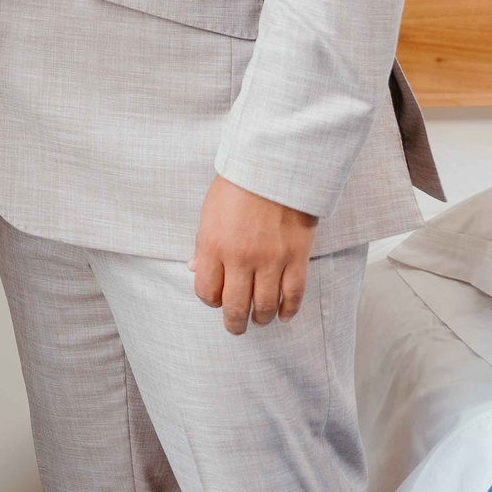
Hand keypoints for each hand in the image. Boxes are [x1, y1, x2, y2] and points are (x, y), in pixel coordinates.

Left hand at [191, 174, 318, 334]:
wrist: (275, 163)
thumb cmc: (238, 183)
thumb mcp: (209, 211)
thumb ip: (203, 244)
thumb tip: (194, 269)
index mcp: (213, 245)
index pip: (206, 292)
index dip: (210, 300)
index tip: (216, 299)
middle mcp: (240, 258)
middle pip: (235, 307)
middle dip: (234, 324)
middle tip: (236, 327)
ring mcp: (270, 259)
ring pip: (265, 306)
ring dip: (261, 319)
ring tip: (260, 319)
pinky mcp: (297, 257)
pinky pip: (293, 295)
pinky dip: (288, 310)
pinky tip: (283, 314)